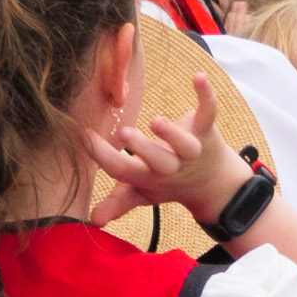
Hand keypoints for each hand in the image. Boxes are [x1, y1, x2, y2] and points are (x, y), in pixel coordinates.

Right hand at [82, 74, 245, 223]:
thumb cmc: (168, 183)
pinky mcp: (206, 131)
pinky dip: (206, 96)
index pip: (124, 171)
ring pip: (184, 144)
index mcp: (149, 178)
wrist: (214, 183)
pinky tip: (198, 77)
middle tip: (123, 133)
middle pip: (158, 162)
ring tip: (156, 121)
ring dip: (172, 132)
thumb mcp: (142, 193)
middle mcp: (171, 166)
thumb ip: (118, 203)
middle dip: (143, 149)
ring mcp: (190, 149)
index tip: (82, 134)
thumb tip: (92, 220)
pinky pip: (208, 113)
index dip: (102, 155)